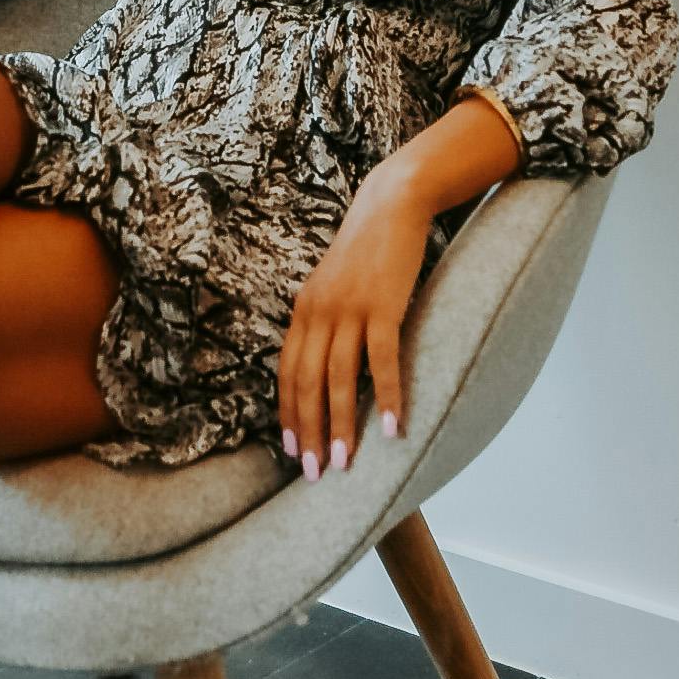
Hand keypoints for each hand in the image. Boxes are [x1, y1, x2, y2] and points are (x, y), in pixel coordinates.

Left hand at [276, 176, 429, 479]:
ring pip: (337, 379)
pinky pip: (381, 360)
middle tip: (313, 474)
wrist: (392, 204)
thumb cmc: (368, 251)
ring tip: (345, 464)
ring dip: (341, 426)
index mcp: (303, 311)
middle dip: (308, 432)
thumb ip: (327, 322)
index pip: (287, 373)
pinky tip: (390, 428)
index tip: (292, 450)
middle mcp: (318, 312)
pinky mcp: (382, 305)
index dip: (287, 414)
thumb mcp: (333, 286)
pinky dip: (385, 396)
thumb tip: (326, 366)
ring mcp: (349, 309)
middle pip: (305, 383)